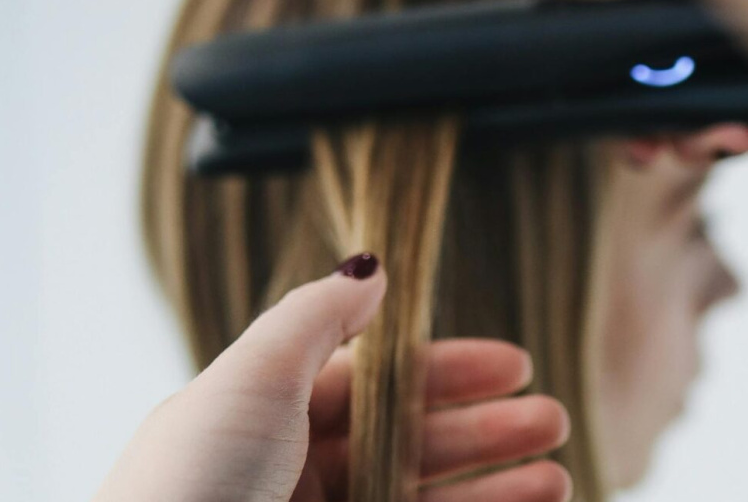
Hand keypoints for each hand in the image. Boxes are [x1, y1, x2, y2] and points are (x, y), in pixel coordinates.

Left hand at [94, 254, 572, 501]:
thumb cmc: (189, 486)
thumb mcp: (249, 379)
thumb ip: (313, 318)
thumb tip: (369, 268)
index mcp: (265, 417)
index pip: (371, 381)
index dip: (444, 368)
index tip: (513, 363)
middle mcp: (292, 476)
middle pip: (408, 441)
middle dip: (483, 429)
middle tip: (552, 418)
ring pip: (424, 499)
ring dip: (495, 487)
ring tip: (558, 475)